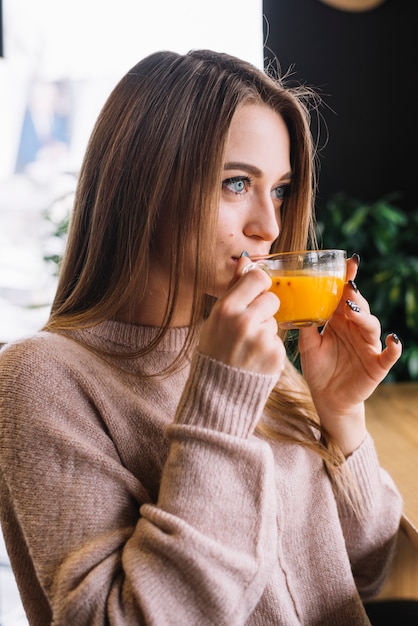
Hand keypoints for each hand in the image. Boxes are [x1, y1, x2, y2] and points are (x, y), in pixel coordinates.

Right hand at [199, 257, 285, 376]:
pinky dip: (270, 348)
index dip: (259, 285)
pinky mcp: (275, 355)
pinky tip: (255, 358)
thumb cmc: (214, 349)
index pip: (258, 278)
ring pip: (275, 321)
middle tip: (248, 327)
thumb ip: (233, 288)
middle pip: (271, 299)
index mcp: (226, 308)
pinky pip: (278, 340)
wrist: (218, 391)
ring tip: (248, 346)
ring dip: (266, 330)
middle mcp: (244, 321)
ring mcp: (261, 339)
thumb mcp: (216, 317)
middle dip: (264, 310)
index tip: (254, 294)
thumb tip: (245, 259)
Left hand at [298, 255, 401, 454]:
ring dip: (364, 316)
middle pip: (358, 306)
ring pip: (371, 325)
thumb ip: (305, 326)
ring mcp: (368, 345)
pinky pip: (389, 354)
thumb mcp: (307, 345)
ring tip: (353, 309)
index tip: (348, 262)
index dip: (347, 278)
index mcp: (339, 320)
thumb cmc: (318, 368)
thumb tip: (294, 302)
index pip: (344, 295)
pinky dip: (393, 346)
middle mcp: (355, 328)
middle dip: (354, 294)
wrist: (327, 398)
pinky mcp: (377, 364)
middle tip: (347, 284)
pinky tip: (391, 339)